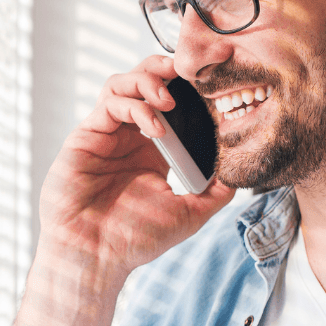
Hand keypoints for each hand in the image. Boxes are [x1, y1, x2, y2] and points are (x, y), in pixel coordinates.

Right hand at [38, 56, 233, 277]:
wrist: (95, 256)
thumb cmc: (135, 240)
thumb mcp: (188, 214)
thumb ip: (215, 192)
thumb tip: (240, 171)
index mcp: (153, 149)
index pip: (172, 102)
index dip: (190, 87)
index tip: (216, 79)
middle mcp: (129, 136)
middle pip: (145, 82)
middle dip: (167, 69)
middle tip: (193, 72)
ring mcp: (106, 134)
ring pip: (123, 84)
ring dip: (149, 81)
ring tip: (170, 99)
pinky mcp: (86, 136)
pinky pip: (110, 104)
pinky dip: (135, 107)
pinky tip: (155, 127)